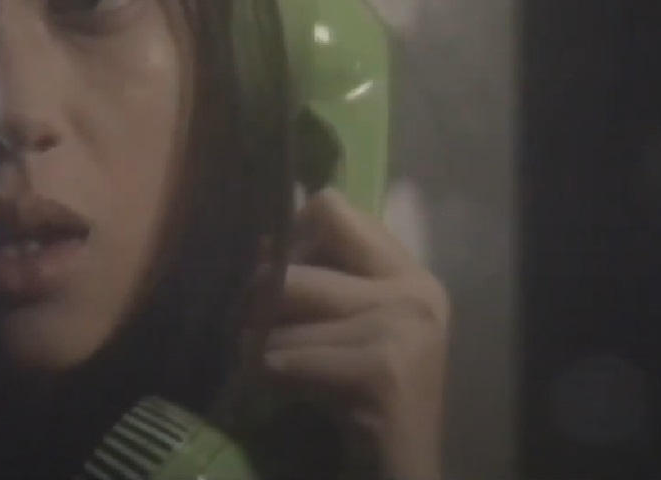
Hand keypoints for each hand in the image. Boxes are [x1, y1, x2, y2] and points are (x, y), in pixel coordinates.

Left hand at [262, 189, 449, 479]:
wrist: (397, 476)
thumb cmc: (363, 406)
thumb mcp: (345, 333)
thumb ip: (319, 284)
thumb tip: (262, 245)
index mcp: (408, 273)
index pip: (330, 208)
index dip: (289, 242)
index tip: (279, 285)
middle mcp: (415, 290)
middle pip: (294, 262)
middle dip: (256, 300)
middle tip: (245, 333)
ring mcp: (405, 326)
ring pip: (284, 308)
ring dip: (257, 344)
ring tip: (260, 367)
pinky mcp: (384, 368)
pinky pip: (290, 356)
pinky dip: (270, 376)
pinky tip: (280, 393)